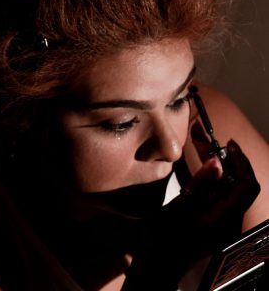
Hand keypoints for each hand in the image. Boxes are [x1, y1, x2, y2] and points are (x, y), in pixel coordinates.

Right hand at [126, 139, 259, 288]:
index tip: (228, 143)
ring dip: (212, 166)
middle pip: (235, 184)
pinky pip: (215, 196)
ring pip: (224, 188)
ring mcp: (220, 223)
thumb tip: (217, 163)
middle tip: (203, 137)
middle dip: (221, 158)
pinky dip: (206, 179)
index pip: (247, 186)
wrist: (156, 265)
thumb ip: (200, 185)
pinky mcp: (211, 223)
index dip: (241, 161)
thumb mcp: (180, 208)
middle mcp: (228, 222)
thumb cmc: (164, 239)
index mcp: (225, 218)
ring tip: (196, 143)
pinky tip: (190, 166)